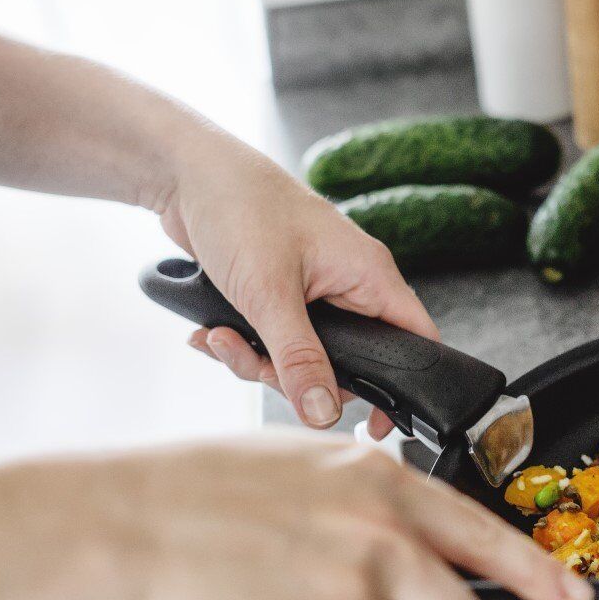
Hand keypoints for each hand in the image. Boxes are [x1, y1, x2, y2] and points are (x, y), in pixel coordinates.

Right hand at [70, 432, 591, 599]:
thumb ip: (368, 507)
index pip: (484, 536)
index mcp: (381, 487)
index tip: (570, 598)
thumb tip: (411, 557)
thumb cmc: (190, 494)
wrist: (117, 524)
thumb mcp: (301, 470)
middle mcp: (379, 538)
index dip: (536, 575)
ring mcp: (348, 596)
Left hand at [156, 131, 429, 435]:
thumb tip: (324, 414)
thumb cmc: (239, 207)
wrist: (184, 173)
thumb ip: (299, 359)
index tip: (372, 426)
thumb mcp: (269, 295)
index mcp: (368, 275)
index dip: (402, 388)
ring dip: (255, 359)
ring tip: (217, 337)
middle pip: (346, 361)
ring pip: (300, 355)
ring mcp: (312, 289)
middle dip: (295, 374)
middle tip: (258, 364)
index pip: (415, 340)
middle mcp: (347, 284)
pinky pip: (270, 339)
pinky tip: (207, 331)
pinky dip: (239, 343)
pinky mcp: (277, 292)